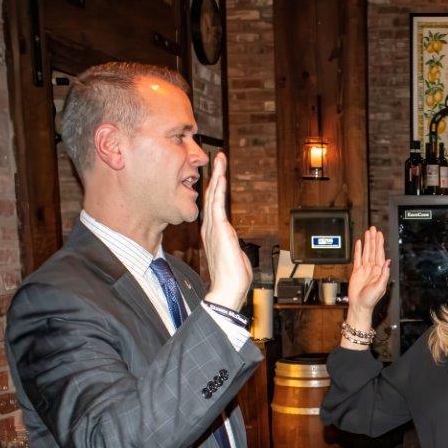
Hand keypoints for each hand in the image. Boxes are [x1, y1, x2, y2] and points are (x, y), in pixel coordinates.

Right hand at [201, 152, 252, 309]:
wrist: (228, 289)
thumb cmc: (233, 278)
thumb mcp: (236, 257)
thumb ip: (235, 247)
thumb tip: (237, 247)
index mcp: (214, 234)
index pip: (214, 206)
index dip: (215, 189)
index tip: (219, 175)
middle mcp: (211, 228)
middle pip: (211, 196)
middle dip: (215, 176)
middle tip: (218, 158)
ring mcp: (213, 228)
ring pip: (213, 196)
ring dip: (217, 177)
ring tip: (219, 160)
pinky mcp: (219, 230)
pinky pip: (217, 205)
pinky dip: (218, 189)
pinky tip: (220, 176)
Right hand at [345, 226, 390, 328]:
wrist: (359, 305)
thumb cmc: (370, 299)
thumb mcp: (380, 287)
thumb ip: (384, 274)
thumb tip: (388, 262)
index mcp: (379, 271)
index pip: (380, 254)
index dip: (380, 244)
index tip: (380, 235)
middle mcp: (373, 268)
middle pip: (373, 250)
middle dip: (374, 239)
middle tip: (373, 229)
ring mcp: (365, 269)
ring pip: (366, 252)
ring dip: (367, 242)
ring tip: (367, 232)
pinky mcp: (357, 271)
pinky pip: (358, 258)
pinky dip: (358, 250)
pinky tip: (359, 243)